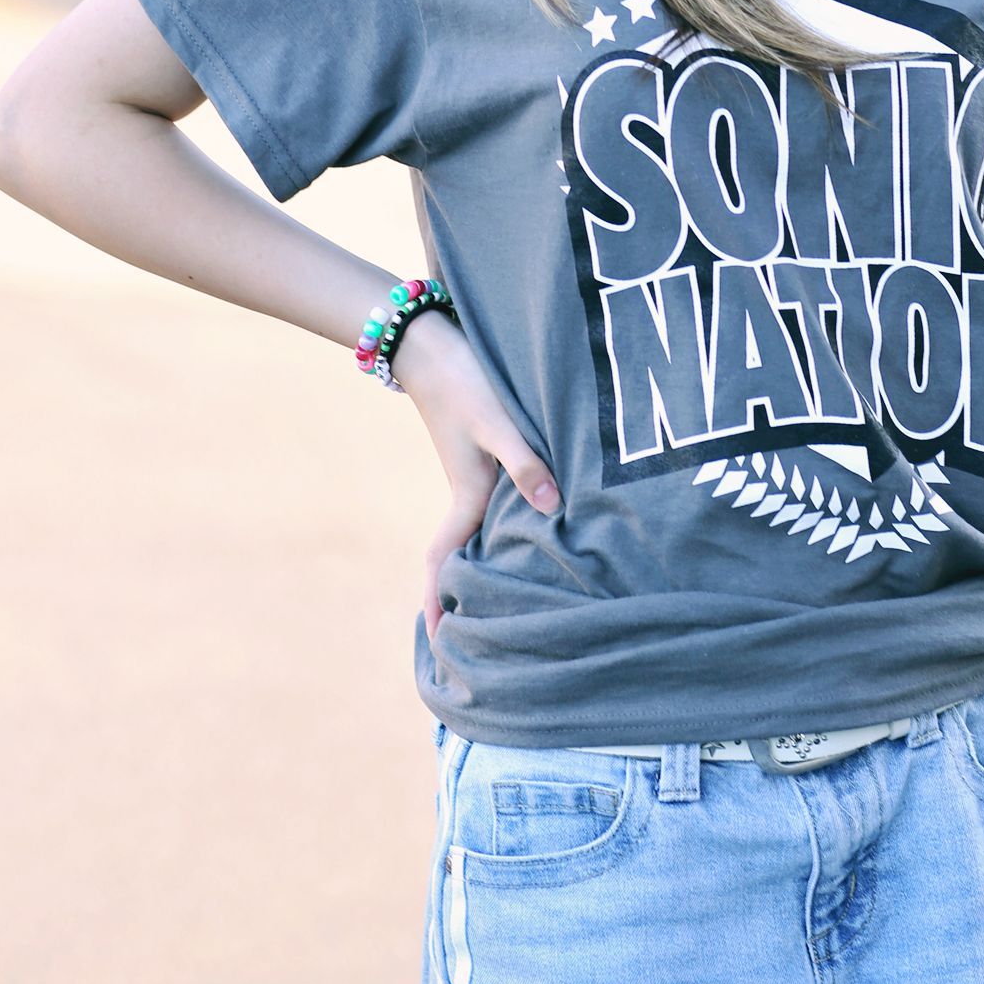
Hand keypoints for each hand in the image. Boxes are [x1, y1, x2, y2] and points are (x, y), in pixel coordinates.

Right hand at [390, 311, 560, 643]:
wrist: (432, 341)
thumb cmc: (466, 380)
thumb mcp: (498, 422)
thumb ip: (525, 463)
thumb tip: (552, 510)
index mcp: (466, 495)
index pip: (444, 562)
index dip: (439, 603)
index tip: (438, 642)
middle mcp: (470, 492)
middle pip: (466, 555)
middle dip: (469, 595)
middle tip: (485, 635)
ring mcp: (477, 474)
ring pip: (484, 531)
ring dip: (490, 562)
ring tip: (514, 594)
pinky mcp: (487, 453)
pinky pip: (499, 504)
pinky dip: (508, 526)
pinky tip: (535, 526)